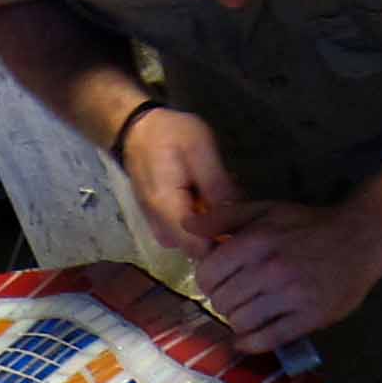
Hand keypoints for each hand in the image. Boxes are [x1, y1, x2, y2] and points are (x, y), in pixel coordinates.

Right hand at [117, 105, 247, 251]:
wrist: (137, 131)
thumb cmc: (169, 135)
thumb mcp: (199, 149)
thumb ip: (216, 184)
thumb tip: (237, 215)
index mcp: (167, 210)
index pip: (199, 249)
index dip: (225, 243)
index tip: (244, 226)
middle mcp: (160, 228)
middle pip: (198, 251)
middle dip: (221, 236)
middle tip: (239, 211)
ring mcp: (159, 229)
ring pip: (193, 244)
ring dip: (212, 229)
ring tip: (224, 202)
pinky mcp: (161, 224)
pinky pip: (186, 235)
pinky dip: (202, 223)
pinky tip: (209, 202)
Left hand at [196, 202, 381, 353]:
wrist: (361, 239)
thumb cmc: (309, 225)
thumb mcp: (266, 210)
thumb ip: (225, 217)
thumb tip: (187, 226)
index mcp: (257, 242)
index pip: (208, 275)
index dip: (207, 281)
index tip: (217, 281)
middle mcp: (271, 270)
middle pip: (222, 301)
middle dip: (222, 301)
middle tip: (233, 298)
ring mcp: (291, 296)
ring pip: (241, 322)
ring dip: (238, 322)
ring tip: (247, 312)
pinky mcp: (309, 318)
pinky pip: (268, 339)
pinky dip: (252, 343)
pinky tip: (249, 338)